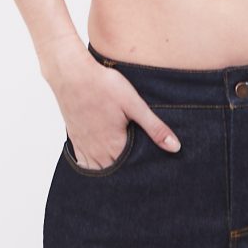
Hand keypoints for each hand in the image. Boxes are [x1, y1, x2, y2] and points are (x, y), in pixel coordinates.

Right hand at [42, 45, 181, 170]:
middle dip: (126, 173)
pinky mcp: (75, 139)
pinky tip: (102, 158)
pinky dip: (93, 164)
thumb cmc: (103, 86)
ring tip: (123, 164)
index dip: (141, 171)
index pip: (131, 171)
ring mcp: (84, 147)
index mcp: (114, 147)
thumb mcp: (134, 104)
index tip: (151, 169)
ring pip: (99, 169)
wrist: (71, 74)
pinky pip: (84, 162)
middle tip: (139, 168)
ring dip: (110, 169)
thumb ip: (154, 127)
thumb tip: (175, 148)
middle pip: (115, 172)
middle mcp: (97, 152)